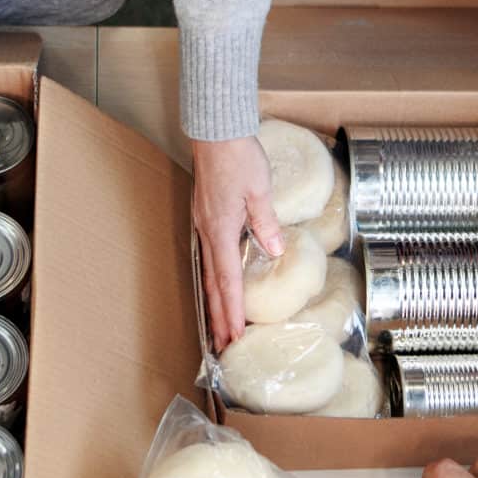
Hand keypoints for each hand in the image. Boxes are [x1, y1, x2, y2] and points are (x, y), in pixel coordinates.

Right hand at [192, 135, 284, 350]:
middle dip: (218, 316)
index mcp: (221, 230)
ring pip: (208, 272)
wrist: (215, 131)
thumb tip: (274, 250)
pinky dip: (213, 278)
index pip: (228, 281)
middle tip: (222, 346)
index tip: (235, 336)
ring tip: (218, 325)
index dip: (232, 311)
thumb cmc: (238, 156)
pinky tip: (218, 285)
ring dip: (214, 301)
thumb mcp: (260, 189)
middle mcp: (207, 232)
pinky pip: (208, 256)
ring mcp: (203, 225)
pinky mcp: (205, 216)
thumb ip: (266, 222)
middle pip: (213, 284)